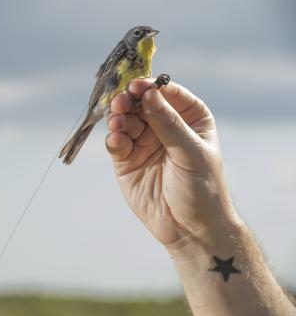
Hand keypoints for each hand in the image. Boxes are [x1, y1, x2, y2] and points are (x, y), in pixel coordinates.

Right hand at [106, 79, 239, 249]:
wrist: (189, 229)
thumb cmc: (201, 188)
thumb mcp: (190, 152)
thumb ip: (168, 123)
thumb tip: (149, 93)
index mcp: (189, 118)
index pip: (167, 94)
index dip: (152, 88)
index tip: (138, 86)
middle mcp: (164, 127)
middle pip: (142, 104)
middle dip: (130, 101)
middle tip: (122, 102)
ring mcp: (144, 143)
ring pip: (126, 121)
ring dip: (119, 118)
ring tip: (117, 121)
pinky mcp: (127, 161)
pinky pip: (117, 143)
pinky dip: (114, 138)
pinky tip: (116, 138)